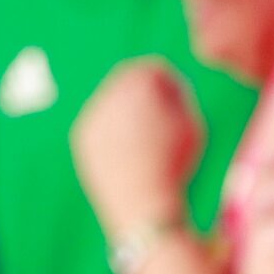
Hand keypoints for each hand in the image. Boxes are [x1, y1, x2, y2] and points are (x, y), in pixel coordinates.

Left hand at [73, 60, 204, 238]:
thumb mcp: (190, 122)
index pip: (156, 70)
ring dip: (129, 117)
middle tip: (161, 129)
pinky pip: (102, 126)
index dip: (173, 91)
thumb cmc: (175, 163)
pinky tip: (130, 156)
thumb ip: (176, 96)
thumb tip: (160, 88)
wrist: (143, 203)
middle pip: (130, 82)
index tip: (179, 116)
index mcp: (139, 83)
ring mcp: (92, 115)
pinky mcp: (83, 136)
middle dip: (145, 100)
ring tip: (147, 147)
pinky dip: (115, 136)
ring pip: (114, 104)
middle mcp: (109, 94)